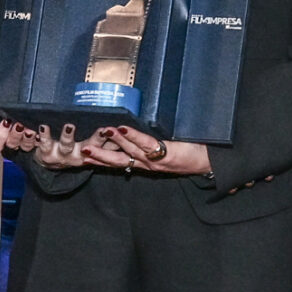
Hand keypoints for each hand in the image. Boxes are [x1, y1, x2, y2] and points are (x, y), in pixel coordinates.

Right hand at [90, 128, 213, 176]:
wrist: (211, 161)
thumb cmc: (190, 152)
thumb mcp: (166, 149)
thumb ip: (151, 142)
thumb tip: (133, 127)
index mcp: (145, 163)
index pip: (118, 162)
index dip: (100, 160)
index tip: (83, 155)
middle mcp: (147, 164)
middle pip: (118, 161)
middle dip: (99, 157)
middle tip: (81, 151)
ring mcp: (156, 160)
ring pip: (129, 151)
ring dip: (113, 142)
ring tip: (100, 132)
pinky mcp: (166, 153)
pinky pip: (146, 143)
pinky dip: (132, 136)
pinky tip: (122, 128)